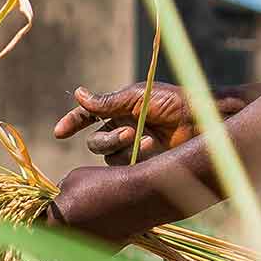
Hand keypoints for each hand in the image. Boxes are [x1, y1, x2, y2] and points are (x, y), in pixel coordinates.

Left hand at [45, 165, 143, 246]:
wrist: (142, 197)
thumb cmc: (105, 182)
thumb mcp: (73, 179)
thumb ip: (60, 193)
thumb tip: (57, 200)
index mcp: (54, 223)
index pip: (35, 222)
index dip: (36, 213)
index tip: (40, 208)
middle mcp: (68, 242)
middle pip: (53, 234)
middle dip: (56, 221)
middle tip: (67, 207)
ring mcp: (87, 249)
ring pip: (73, 239)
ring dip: (75, 228)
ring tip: (90, 209)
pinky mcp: (105, 252)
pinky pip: (91, 242)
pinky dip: (94, 232)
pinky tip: (105, 218)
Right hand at [53, 83, 247, 165]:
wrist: (201, 121)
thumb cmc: (174, 102)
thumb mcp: (138, 98)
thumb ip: (107, 102)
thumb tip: (77, 93)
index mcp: (119, 109)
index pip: (88, 116)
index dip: (72, 123)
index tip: (59, 132)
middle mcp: (123, 128)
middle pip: (95, 142)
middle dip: (108, 139)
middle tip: (129, 133)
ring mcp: (133, 147)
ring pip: (108, 157)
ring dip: (122, 148)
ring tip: (147, 140)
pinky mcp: (143, 162)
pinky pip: (124, 166)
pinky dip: (135, 157)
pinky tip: (153, 148)